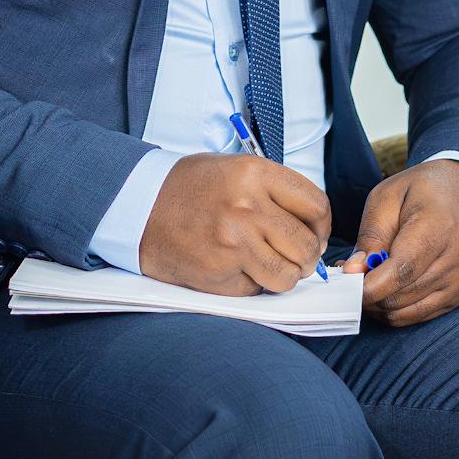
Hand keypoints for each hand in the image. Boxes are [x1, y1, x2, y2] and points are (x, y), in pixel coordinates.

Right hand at [139, 153, 330, 294]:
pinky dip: (250, 285)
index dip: (322, 227)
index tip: (315, 234)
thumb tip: (313, 226)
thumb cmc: (187, 187)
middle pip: (306, 246)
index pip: (316, 206)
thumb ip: (274, 191)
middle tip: (293, 257)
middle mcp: (248, 207)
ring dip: (282, 276)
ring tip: (265, 266)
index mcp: (255, 174)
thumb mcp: (234, 169)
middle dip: (306, 257)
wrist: (136, 206)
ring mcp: (234, 243)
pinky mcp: (219, 273)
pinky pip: (255, 290)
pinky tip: (232, 268)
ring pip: (288, 276)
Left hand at [344, 160, 458, 325]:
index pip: (400, 272)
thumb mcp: (388, 197)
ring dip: (379, 303)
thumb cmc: (423, 190)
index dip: (368, 285)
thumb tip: (353, 270)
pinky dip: (396, 308)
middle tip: (352, 275)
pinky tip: (387, 287)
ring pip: (405, 312)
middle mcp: (453, 260)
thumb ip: (371, 235)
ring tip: (368, 279)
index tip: (346, 280)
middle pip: (399, 297)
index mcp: (437, 228)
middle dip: (367, 293)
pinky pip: (418, 315)